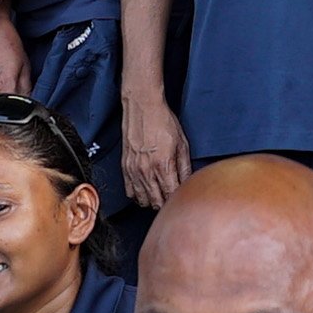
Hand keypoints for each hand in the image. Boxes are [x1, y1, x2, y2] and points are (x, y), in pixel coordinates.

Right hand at [122, 88, 192, 208]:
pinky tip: (145, 191)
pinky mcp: (125, 167)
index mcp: (163, 165)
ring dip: (152, 202)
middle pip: (156, 202)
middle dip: (165, 204)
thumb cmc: (162, 121)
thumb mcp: (182, 143)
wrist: (142, 107)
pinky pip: (129, 191)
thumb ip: (185, 167)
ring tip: (159, 196)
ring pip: (142, 200)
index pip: (170, 195)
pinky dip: (138, 195)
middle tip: (172, 199)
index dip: (177, 200)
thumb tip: (188, 183)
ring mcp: (134, 170)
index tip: (181, 199)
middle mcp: (146, 171)